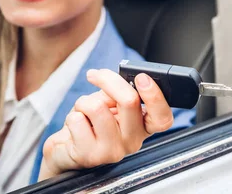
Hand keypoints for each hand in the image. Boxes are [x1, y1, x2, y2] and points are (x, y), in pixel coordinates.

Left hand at [39, 69, 173, 179]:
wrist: (68, 148)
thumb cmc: (90, 123)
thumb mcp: (108, 103)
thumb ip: (118, 92)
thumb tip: (120, 78)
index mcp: (142, 127)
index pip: (163, 117)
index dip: (155, 96)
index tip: (141, 77)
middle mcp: (132, 142)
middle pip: (130, 101)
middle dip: (108, 81)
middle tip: (95, 75)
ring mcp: (113, 152)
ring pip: (97, 108)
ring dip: (84, 102)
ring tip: (83, 111)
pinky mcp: (90, 157)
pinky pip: (77, 120)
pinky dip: (72, 116)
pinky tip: (76, 127)